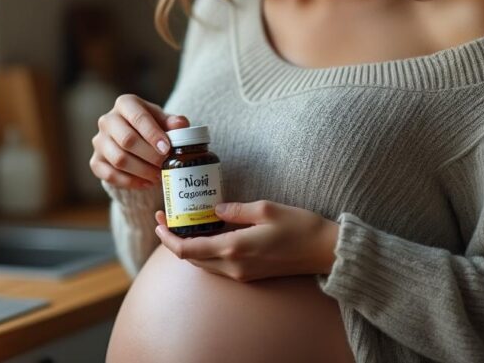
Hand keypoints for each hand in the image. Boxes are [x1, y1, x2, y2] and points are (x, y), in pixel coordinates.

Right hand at [90, 94, 189, 189]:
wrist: (134, 140)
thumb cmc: (151, 127)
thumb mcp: (164, 121)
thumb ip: (173, 122)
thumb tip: (181, 125)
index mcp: (125, 104)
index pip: (138, 117)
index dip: (153, 134)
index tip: (167, 149)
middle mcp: (107, 120)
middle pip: (127, 140)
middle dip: (149, 155)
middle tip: (165, 164)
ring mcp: (99, 141)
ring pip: (119, 160)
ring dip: (142, 171)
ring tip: (158, 176)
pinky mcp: (95, 161)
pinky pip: (110, 175)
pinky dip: (130, 182)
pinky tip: (146, 183)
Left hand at [154, 200, 338, 281]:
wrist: (325, 251)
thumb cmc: (300, 227)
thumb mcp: (266, 208)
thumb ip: (235, 209)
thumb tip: (213, 209)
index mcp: (234, 249)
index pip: (187, 250)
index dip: (167, 238)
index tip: (159, 221)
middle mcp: (234, 266)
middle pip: (191, 259)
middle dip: (173, 240)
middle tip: (165, 218)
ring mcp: (242, 274)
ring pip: (203, 264)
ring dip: (188, 246)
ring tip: (182, 224)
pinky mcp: (249, 275)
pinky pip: (216, 266)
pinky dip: (204, 251)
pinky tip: (205, 234)